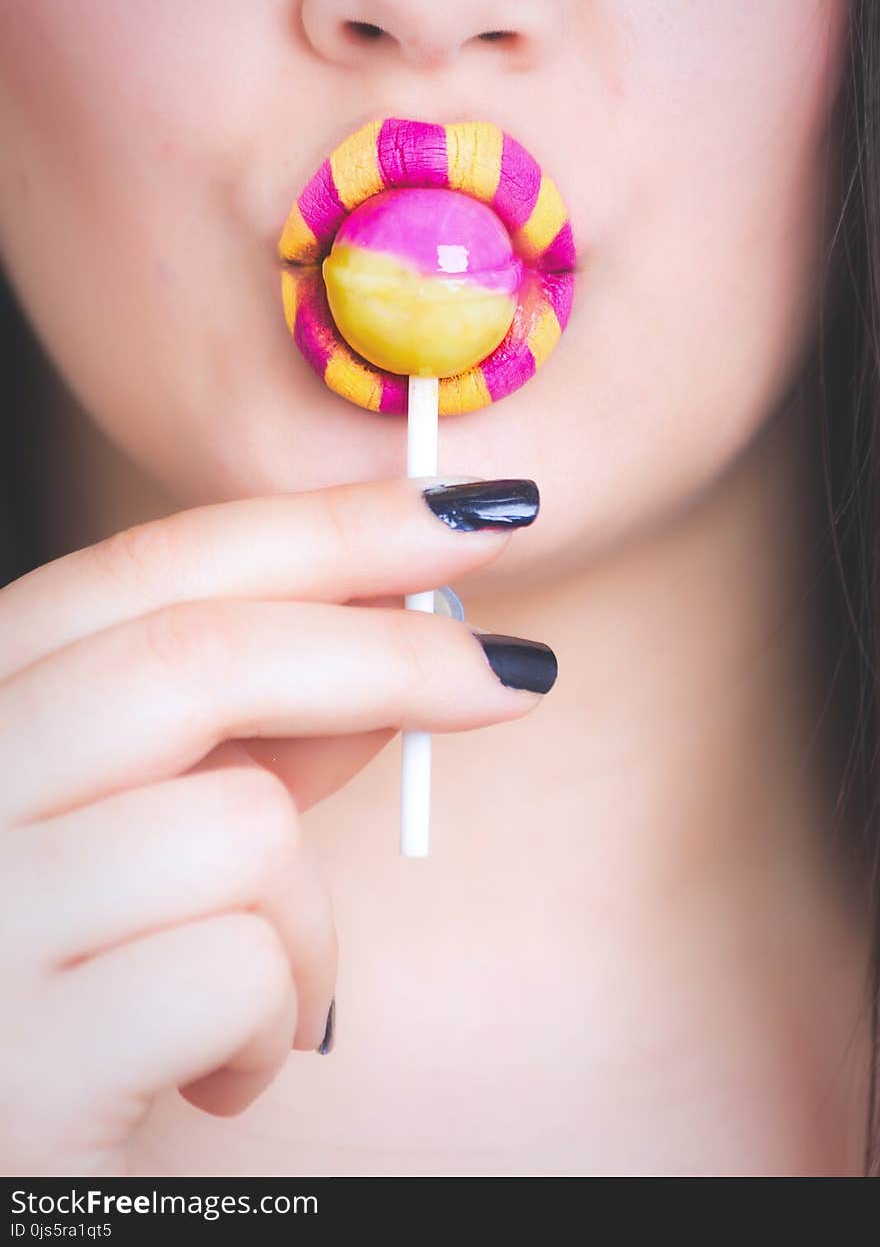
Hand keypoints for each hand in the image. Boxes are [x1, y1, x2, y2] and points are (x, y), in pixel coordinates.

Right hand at [0, 476, 550, 1172]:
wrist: (1, 1171)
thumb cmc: (80, 986)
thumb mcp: (150, 832)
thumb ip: (251, 731)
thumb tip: (400, 631)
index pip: (146, 571)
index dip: (324, 528)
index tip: (467, 513)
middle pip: (191, 659)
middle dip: (386, 652)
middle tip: (514, 676)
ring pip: (240, 829)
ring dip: (309, 919)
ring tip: (271, 992)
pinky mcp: (25, 1063)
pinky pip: (236, 974)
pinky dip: (277, 1022)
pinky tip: (222, 1071)